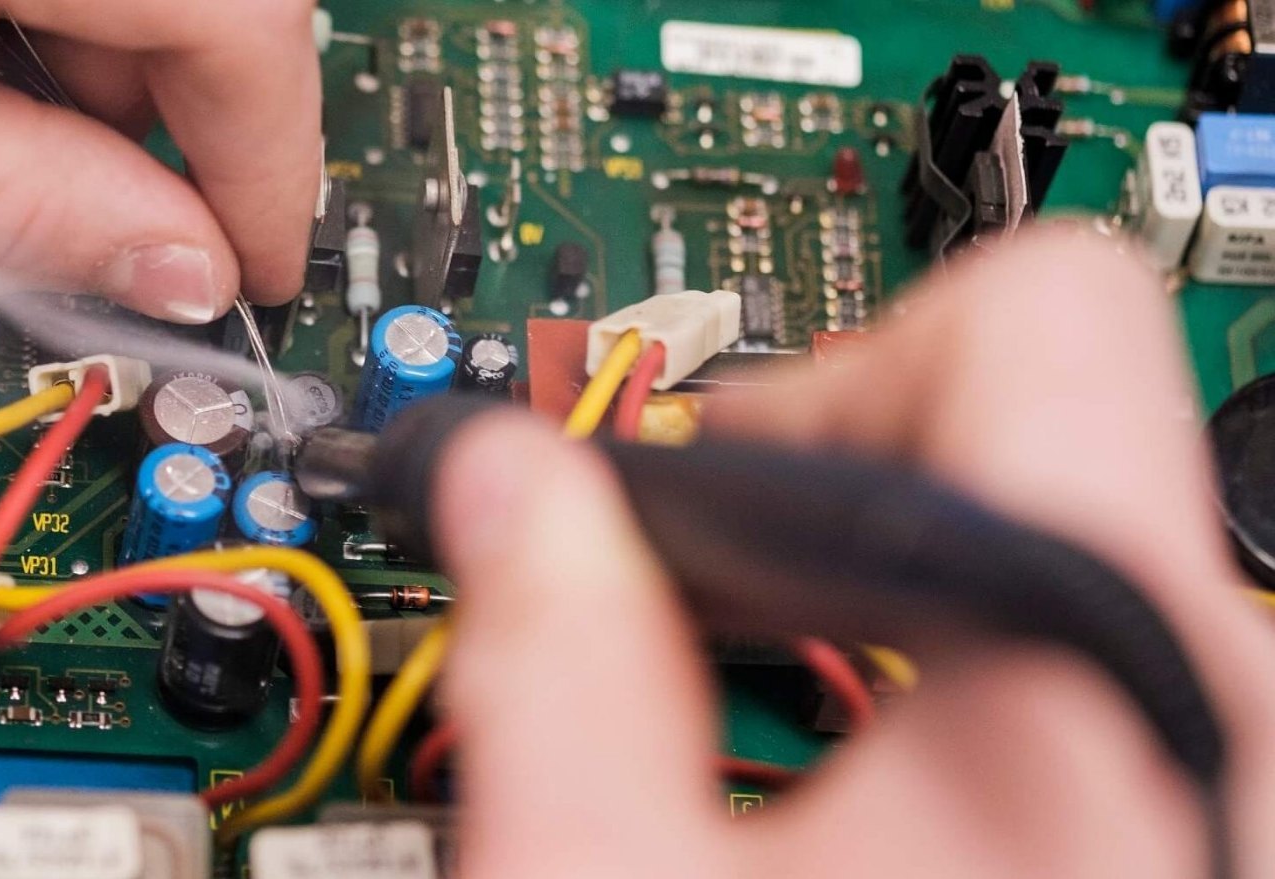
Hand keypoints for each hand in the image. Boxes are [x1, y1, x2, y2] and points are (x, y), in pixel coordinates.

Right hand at [433, 227, 1274, 875]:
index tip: (726, 484)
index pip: (1041, 313)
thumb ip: (545, 666)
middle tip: (716, 610)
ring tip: (791, 714)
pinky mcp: (1219, 815)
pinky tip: (888, 784)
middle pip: (1053, 426)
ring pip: (1077, 550)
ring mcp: (1243, 764)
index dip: (836, 365)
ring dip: (904, 593)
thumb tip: (510, 490)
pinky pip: (1121, 658)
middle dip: (845, 493)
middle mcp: (1223, 696)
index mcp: (1087, 676)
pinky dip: (981, 676)